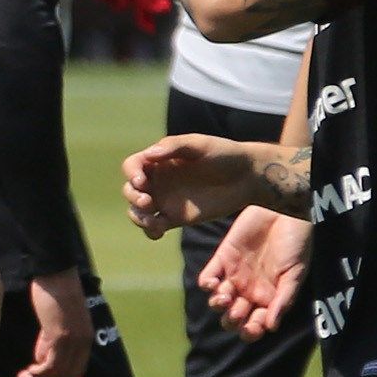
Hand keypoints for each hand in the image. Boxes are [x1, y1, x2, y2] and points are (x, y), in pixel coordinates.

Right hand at [16, 269, 92, 376]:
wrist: (55, 273)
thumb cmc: (54, 292)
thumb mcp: (54, 321)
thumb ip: (49, 341)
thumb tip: (39, 360)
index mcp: (85, 338)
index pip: (77, 369)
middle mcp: (83, 342)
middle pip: (70, 376)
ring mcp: (73, 340)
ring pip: (59, 373)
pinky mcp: (61, 336)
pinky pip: (51, 364)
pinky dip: (38, 373)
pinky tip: (27, 371)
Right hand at [122, 134, 252, 237]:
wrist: (247, 177)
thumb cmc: (224, 154)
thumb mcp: (200, 145)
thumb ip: (174, 147)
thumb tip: (149, 155)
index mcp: (159, 160)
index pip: (132, 166)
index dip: (131, 174)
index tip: (142, 182)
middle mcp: (158, 180)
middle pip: (130, 190)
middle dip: (133, 197)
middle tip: (148, 202)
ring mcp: (165, 200)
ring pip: (137, 211)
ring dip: (137, 217)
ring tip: (153, 221)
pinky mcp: (175, 218)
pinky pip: (154, 227)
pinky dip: (150, 231)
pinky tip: (159, 231)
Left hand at [202, 207, 307, 339]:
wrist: (284, 211)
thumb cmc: (296, 243)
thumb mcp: (295, 273)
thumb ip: (283, 300)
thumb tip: (271, 327)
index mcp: (268, 298)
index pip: (255, 324)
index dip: (251, 331)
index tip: (252, 328)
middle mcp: (249, 291)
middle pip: (232, 316)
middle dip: (231, 320)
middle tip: (237, 311)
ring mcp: (234, 276)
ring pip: (218, 301)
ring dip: (218, 305)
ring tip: (225, 297)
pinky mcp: (222, 258)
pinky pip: (207, 278)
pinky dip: (206, 285)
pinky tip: (213, 284)